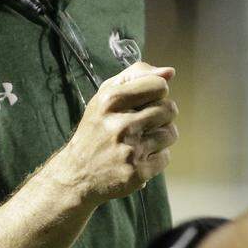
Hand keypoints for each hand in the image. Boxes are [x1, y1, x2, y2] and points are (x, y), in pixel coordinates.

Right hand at [58, 61, 177, 208]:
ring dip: (161, 137)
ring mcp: (130, 150)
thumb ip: (137, 76)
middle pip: (169, 109)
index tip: (145, 101)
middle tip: (144, 123)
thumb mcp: (105, 96)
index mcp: (111, 101)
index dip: (156, 93)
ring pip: (171, 133)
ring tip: (142, 140)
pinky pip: (166, 157)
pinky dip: (156, 158)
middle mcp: (121, 125)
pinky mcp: (137, 172)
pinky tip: (139, 157)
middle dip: (161, 115)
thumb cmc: (96, 130)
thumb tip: (170, 72)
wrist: (76, 175)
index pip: (159, 85)